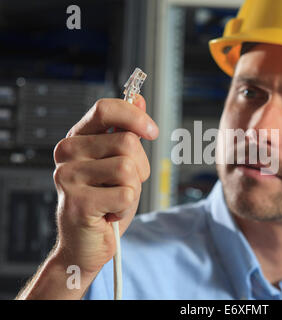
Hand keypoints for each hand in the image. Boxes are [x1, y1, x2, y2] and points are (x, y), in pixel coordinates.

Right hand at [51, 95, 157, 273]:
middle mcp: (68, 153)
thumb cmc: (104, 202)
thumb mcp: (119, 162)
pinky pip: (126, 194)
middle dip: (140, 167)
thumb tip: (139, 99)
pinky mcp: (77, 202)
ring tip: (115, 199)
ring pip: (128, 168)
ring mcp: (69, 177)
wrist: (85, 243)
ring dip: (133, 189)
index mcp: (78, 138)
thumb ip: (126, 131)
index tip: (152, 131)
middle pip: (127, 142)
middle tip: (124, 185)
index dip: (134, 116)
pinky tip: (110, 213)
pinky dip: (127, 207)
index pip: (105, 109)